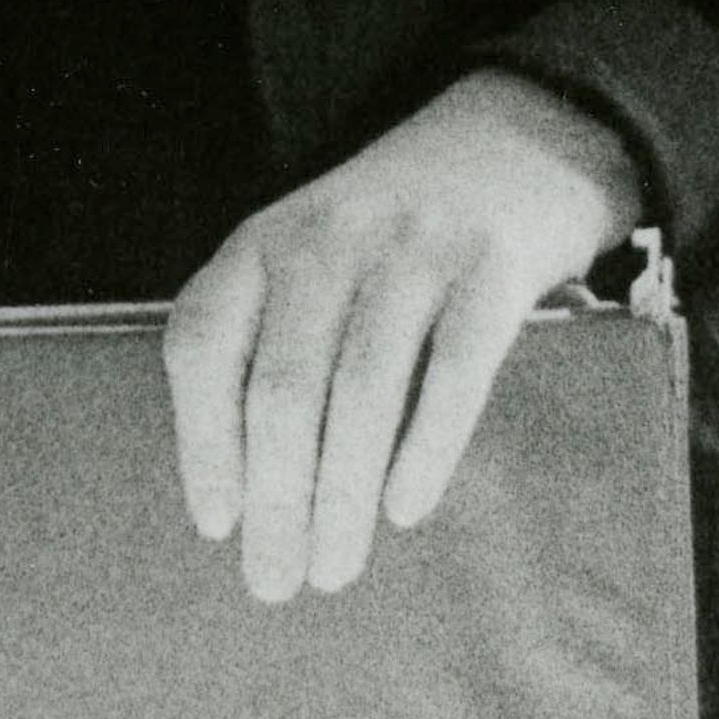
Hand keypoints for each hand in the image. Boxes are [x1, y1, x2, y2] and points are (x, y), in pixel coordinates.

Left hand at [162, 71, 643, 602]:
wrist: (517, 137)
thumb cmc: (396, 230)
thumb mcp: (311, 254)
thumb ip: (273, 335)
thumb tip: (247, 490)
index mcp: (265, 238)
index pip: (204, 341)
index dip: (200, 440)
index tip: (215, 523)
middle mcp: (329, 237)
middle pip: (282, 386)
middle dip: (275, 499)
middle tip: (276, 580)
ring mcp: (414, 249)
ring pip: (361, 390)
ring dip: (341, 495)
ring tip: (335, 568)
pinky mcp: (493, 267)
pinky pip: (454, 370)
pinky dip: (425, 447)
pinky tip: (405, 508)